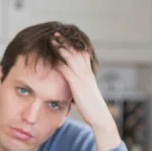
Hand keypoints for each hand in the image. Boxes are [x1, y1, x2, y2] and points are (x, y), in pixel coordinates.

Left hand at [52, 33, 120, 150]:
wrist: (99, 117)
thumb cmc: (91, 107)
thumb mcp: (85, 92)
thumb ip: (79, 85)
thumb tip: (73, 83)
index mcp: (88, 73)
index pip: (81, 53)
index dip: (72, 45)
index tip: (63, 38)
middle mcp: (86, 73)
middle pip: (76, 52)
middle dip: (66, 42)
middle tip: (56, 34)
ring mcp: (82, 78)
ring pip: (71, 58)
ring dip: (61, 48)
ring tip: (52, 40)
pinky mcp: (77, 85)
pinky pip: (66, 70)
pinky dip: (59, 63)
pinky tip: (52, 58)